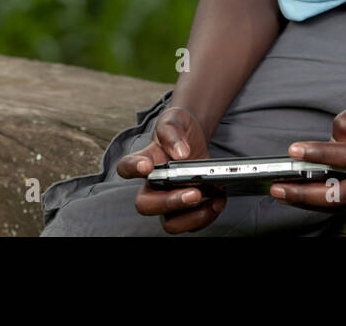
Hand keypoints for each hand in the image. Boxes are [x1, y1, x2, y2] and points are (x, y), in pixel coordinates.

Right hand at [115, 106, 227, 232]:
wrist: (194, 139)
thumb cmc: (179, 131)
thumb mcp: (175, 120)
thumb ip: (172, 132)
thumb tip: (180, 153)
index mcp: (144, 161)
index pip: (126, 167)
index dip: (132, 169)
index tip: (147, 166)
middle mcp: (153, 186)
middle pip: (146, 205)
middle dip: (170, 202)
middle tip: (193, 192)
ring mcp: (169, 199)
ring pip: (169, 223)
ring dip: (190, 218)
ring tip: (209, 201)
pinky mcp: (187, 208)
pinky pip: (193, 224)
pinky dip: (208, 216)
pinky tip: (219, 199)